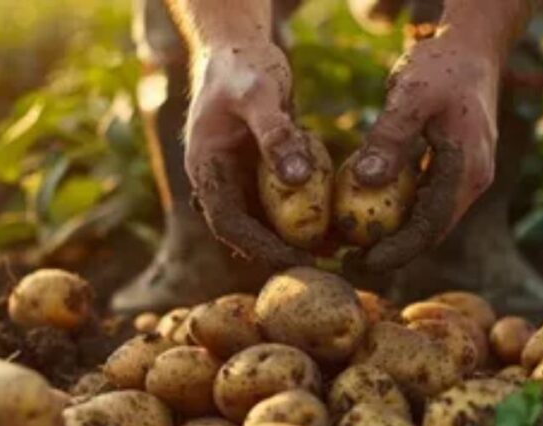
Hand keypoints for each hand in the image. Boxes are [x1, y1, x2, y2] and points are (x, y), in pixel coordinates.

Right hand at [184, 44, 323, 266]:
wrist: (241, 47)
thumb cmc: (243, 65)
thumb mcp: (259, 94)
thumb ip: (276, 135)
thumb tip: (298, 179)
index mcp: (205, 168)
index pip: (227, 222)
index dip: (259, 245)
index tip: (296, 258)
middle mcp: (221, 179)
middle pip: (248, 229)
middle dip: (283, 249)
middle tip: (324, 262)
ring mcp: (241, 177)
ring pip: (268, 219)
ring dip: (298, 235)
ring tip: (337, 249)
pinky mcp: (263, 171)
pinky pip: (284, 200)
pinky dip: (307, 211)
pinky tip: (337, 221)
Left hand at [351, 32, 501, 271]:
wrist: (472, 47)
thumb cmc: (441, 66)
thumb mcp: (411, 96)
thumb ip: (390, 138)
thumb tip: (364, 181)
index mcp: (468, 170)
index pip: (431, 227)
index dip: (396, 251)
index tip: (360, 262)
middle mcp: (472, 181)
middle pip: (431, 232)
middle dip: (391, 252)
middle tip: (347, 263)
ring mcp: (465, 176)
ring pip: (428, 220)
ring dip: (393, 235)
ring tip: (351, 246)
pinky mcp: (454, 169)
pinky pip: (425, 200)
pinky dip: (398, 212)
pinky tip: (367, 215)